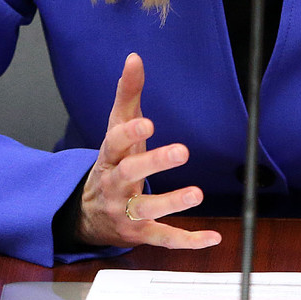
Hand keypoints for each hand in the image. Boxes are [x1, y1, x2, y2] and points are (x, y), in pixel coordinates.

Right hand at [75, 53, 220, 249]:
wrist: (87, 214)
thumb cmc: (113, 162)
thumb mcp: (116, 129)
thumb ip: (127, 94)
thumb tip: (134, 58)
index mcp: (110, 156)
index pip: (115, 142)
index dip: (129, 132)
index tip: (148, 122)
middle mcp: (114, 184)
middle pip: (130, 174)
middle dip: (154, 163)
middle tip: (182, 151)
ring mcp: (126, 211)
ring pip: (146, 209)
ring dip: (171, 202)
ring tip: (196, 194)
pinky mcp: (140, 234)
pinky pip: (163, 239)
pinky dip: (187, 241)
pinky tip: (213, 238)